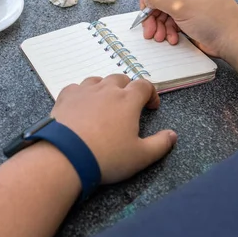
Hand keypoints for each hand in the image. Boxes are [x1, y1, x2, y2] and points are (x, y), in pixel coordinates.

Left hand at [51, 75, 176, 184]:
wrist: (66, 156)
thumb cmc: (107, 156)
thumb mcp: (141, 156)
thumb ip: (160, 144)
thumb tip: (172, 135)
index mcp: (127, 100)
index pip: (144, 85)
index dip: (151, 94)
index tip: (151, 107)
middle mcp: (106, 89)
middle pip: (120, 79)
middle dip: (127, 89)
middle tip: (128, 106)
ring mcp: (83, 91)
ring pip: (97, 80)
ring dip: (104, 88)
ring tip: (104, 104)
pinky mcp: (65, 97)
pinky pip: (76, 88)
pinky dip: (82, 93)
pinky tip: (81, 105)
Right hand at [138, 0, 237, 58]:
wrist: (234, 41)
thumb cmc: (216, 21)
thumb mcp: (183, 6)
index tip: (144, 6)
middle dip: (152, 14)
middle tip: (148, 29)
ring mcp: (188, 4)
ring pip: (163, 11)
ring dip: (158, 25)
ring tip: (159, 37)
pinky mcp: (189, 19)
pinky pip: (171, 22)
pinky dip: (167, 31)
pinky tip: (172, 39)